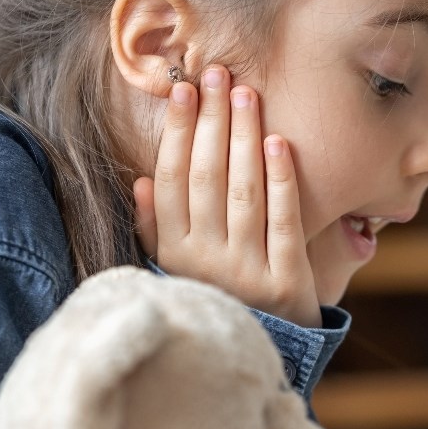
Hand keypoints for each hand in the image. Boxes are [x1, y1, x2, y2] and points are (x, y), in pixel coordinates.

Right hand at [133, 65, 321, 326]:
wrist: (263, 355)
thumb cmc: (218, 297)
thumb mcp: (175, 270)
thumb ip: (156, 228)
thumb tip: (140, 181)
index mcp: (174, 253)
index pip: (170, 180)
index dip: (175, 131)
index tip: (182, 88)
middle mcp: (205, 261)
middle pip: (206, 177)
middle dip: (210, 120)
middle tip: (218, 73)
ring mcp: (247, 272)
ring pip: (243, 192)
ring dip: (243, 138)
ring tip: (246, 93)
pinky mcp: (287, 282)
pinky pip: (283, 222)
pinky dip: (281, 180)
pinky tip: (280, 142)